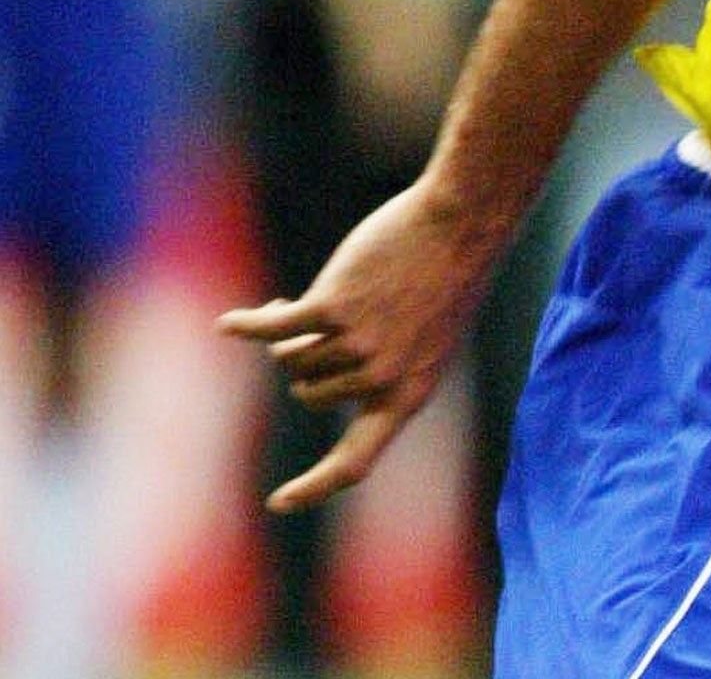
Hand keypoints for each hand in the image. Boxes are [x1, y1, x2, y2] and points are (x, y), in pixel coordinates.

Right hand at [217, 180, 494, 512]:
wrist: (463, 225)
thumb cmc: (447, 278)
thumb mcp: (426, 338)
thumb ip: (377, 364)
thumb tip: (301, 365)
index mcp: (409, 396)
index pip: (356, 461)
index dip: (317, 486)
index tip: (280, 501)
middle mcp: (380, 379)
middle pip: (308, 391)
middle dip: (309, 360)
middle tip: (333, 319)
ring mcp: (356, 345)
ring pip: (293, 357)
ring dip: (300, 328)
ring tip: (336, 290)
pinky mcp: (333, 307)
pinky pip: (274, 330)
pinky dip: (249, 325)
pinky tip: (231, 324)